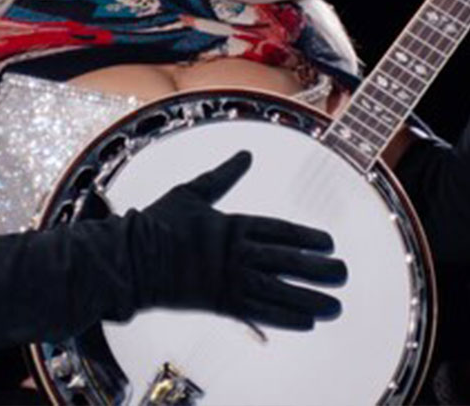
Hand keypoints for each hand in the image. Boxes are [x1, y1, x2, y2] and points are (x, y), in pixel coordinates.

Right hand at [128, 150, 346, 329]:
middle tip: (344, 273)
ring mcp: (229, 280)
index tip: (328, 242)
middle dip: (318, 268)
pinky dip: (286, 318)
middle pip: (287, 261)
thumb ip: (222, 175)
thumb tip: (246, 153)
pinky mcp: (220, 304)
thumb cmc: (158, 221)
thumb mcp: (192, 192)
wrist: (131, 259)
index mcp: (231, 224)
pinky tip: (307, 322)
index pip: (279, 231)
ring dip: (310, 298)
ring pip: (280, 290)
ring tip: (336, 305)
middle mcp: (236, 253)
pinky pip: (260, 313)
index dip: (307, 237)